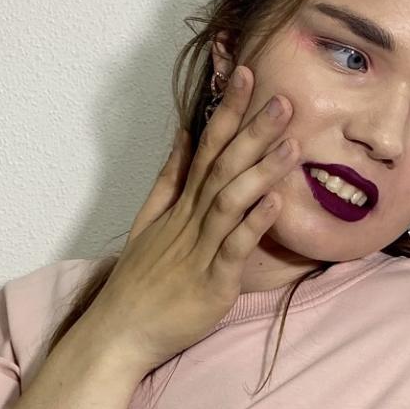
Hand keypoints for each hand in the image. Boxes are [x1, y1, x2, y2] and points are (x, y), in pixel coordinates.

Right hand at [98, 63, 305, 370]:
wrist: (118, 334)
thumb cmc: (139, 283)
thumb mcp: (149, 223)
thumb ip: (169, 179)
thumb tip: (185, 137)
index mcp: (179, 205)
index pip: (205, 147)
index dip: (225, 111)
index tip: (244, 74)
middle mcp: (188, 220)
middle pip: (222, 165)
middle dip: (251, 129)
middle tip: (281, 96)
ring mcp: (199, 250)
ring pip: (230, 200)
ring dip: (260, 168)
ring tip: (291, 140)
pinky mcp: (210, 282)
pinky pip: (233, 248)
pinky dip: (254, 223)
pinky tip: (275, 202)